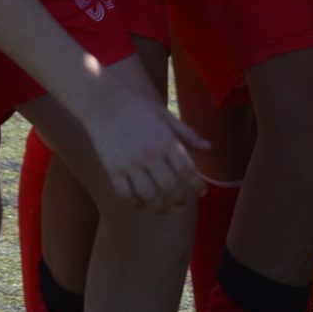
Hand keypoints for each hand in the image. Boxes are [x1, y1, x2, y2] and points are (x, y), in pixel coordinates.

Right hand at [86, 78, 208, 210]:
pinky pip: (126, 194)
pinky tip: (141, 202)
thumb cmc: (138, 109)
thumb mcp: (166, 116)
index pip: (187, 170)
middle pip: (170, 187)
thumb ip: (187, 133)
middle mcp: (150, 154)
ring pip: (149, 195)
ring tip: (164, 208)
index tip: (202, 192)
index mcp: (166, 140)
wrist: (104, 103)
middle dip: (180, 199)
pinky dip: (135, 202)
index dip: (197, 185)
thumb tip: (208, 147)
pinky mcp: (113, 170)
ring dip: (159, 206)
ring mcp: (130, 164)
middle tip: (182, 202)